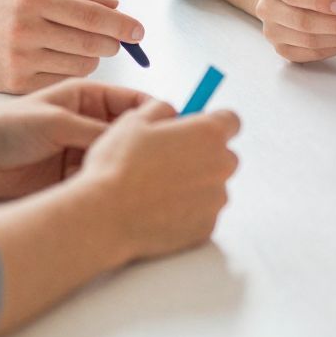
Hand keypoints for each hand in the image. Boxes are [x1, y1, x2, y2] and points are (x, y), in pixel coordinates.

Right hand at [0, 0, 145, 92]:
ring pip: (82, 65)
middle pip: (93, 44)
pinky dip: (70, 70)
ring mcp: (19, 59)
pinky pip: (63, 80)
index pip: (93, 17)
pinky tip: (57, 58)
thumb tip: (115, 6)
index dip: (122, 26)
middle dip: (112, 43)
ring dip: (90, 56)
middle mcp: (26, 29)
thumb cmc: (3, 0)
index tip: (139, 32)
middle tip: (113, 39)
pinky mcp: (15, 84)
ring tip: (75, 44)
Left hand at [0, 81, 155, 198]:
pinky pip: (100, 179)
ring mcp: (83, 149)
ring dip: (127, 166)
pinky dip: (108, 185)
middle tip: (165, 158)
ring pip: (117, 157)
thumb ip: (95, 130)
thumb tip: (132, 139)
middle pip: (131, 132)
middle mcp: (90, 122)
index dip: (156, 113)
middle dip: (147, 143)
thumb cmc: (7, 126)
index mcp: (89, 97)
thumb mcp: (57, 122)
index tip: (175, 126)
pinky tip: (118, 193)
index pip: (134, 101)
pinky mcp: (73, 176)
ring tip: (144, 179)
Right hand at [77, 99, 241, 263]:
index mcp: (208, 133)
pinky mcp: (207, 227)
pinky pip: (203, 214)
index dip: (212, 123)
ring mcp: (216, 199)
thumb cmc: (118, 168)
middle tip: (169, 162)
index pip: (231, 121)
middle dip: (203, 156)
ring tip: (158, 190)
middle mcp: (220, 165)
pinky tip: (159, 210)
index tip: (196, 129)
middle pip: (223, 155)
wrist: (105, 217)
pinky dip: (188, 212)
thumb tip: (173, 112)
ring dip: (194, 185)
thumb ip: (162, 109)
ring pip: (212, 186)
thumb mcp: (134, 121)